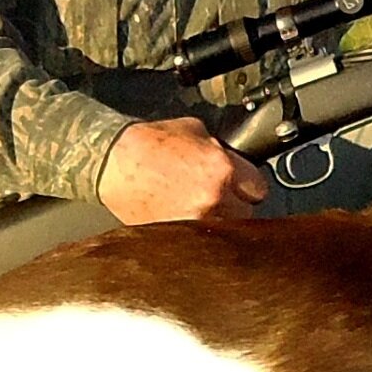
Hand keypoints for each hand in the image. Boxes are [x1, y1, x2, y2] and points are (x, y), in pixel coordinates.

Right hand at [98, 116, 270, 223]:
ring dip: (218, 223)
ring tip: (200, 209)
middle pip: (246, 215)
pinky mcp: (174, 236)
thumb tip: (234, 160)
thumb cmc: (148, 143)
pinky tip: (183, 217)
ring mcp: (193, 223)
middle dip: (236, 205)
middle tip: (220, 196)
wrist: (112, 162)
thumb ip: (222, 150)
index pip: (259, 189)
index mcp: (221, 170)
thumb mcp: (195, 131)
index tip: (243, 186)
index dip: (249, 186)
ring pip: (224, 232)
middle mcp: (212, 200)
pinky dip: (195, 234)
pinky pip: (198, 241)